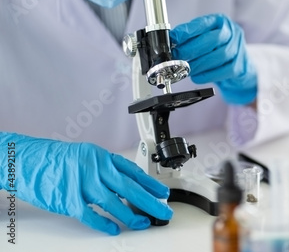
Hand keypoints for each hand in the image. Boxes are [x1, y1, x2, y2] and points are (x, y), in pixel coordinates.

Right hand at [0, 132, 172, 234]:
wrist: (28, 161)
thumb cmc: (57, 160)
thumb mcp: (87, 156)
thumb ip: (107, 169)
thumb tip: (128, 185)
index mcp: (102, 157)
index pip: (133, 172)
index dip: (150, 184)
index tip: (162, 193)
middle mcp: (95, 168)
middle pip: (129, 188)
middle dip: (149, 201)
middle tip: (162, 211)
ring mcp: (82, 183)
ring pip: (113, 202)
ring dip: (130, 215)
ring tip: (142, 223)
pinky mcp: (68, 199)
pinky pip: (90, 215)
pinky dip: (102, 223)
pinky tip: (113, 229)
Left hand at [170, 13, 256, 104]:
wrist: (239, 66)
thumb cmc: (217, 50)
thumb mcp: (204, 38)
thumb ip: (190, 39)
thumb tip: (171, 44)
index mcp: (220, 21)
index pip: (203, 23)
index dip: (187, 31)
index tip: (173, 38)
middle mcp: (232, 32)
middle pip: (213, 39)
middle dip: (192, 48)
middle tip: (177, 56)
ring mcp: (238, 49)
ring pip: (219, 56)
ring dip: (199, 64)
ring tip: (185, 68)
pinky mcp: (240, 66)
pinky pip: (223, 71)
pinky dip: (207, 75)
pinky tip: (196, 77)